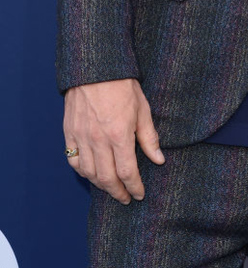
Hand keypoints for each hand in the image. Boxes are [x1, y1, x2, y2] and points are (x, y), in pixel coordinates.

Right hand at [63, 78, 163, 203]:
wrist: (96, 69)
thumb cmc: (123, 86)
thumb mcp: (143, 109)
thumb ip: (149, 138)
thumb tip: (159, 160)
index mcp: (119, 135)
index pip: (127, 172)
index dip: (134, 187)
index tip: (139, 194)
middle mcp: (98, 141)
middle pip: (106, 178)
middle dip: (117, 192)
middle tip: (125, 199)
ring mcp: (81, 138)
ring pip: (88, 173)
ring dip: (100, 185)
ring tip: (111, 188)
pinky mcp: (69, 133)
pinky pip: (73, 161)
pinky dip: (83, 172)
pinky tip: (91, 173)